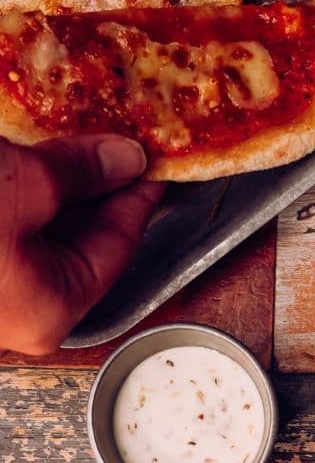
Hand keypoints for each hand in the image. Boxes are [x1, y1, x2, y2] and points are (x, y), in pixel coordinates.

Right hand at [0, 135, 162, 355]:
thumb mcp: (24, 186)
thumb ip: (81, 173)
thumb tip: (124, 159)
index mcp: (51, 312)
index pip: (117, 248)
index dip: (137, 197)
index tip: (151, 163)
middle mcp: (22, 316)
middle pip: (78, 244)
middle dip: (95, 191)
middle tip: (115, 147)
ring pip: (41, 237)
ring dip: (56, 192)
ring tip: (72, 145)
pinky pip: (10, 232)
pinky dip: (24, 199)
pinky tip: (29, 162)